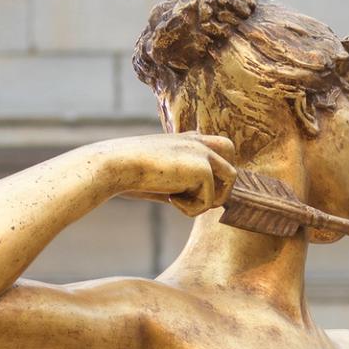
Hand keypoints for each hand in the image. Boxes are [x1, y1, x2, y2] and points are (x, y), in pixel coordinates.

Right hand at [118, 132, 240, 218]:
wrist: (116, 165)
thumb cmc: (128, 173)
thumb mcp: (161, 175)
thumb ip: (183, 183)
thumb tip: (202, 204)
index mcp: (189, 139)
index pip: (217, 151)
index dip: (212, 175)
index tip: (187, 190)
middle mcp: (199, 141)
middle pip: (232, 161)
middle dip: (221, 186)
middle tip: (195, 198)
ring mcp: (203, 152)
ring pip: (230, 181)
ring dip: (207, 200)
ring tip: (178, 199)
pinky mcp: (203, 169)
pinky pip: (210, 201)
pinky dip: (190, 209)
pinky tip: (169, 198)